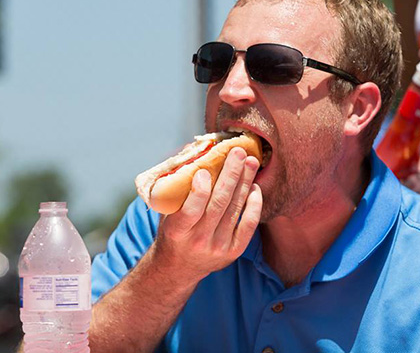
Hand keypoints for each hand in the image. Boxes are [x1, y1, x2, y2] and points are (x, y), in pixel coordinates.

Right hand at [152, 147, 261, 280]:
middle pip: (219, 204)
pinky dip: (254, 205)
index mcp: (177, 231)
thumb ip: (176, 186)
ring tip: (250, 162)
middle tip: (239, 152)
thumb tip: (192, 151)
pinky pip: (248, 225)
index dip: (199, 191)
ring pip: (234, 209)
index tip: (204, 171)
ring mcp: (218, 247)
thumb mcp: (165, 212)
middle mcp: (198, 241)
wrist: (178, 268)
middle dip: (231, 175)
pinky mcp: (234, 251)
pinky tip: (254, 187)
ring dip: (244, 182)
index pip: (190, 211)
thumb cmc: (172, 231)